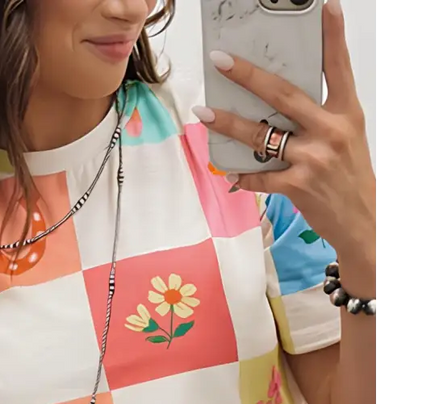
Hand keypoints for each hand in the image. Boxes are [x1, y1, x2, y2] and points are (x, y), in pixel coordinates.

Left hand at [194, 0, 376, 264]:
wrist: (361, 219)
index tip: (326, 6)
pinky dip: (243, 176)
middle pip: (283, 95)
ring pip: (262, 136)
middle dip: (248, 75)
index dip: (332, 36)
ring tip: (205, 112)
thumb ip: (319, 115)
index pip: (338, 67)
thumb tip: (278, 101)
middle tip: (221, 61)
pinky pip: (261, 177)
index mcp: (345, 113)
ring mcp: (313, 158)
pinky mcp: (298, 185)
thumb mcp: (346, 135)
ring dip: (229, 124)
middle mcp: (330, 131)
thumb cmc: (348, 175)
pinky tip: (229, 170)